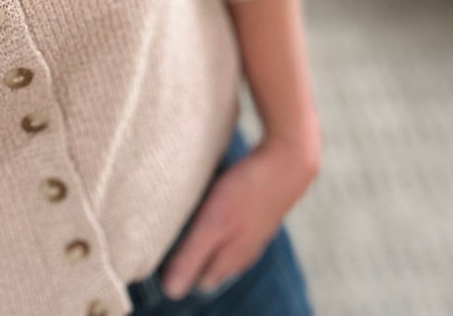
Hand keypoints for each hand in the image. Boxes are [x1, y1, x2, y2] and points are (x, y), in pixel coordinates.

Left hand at [159, 135, 319, 299]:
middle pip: (213, 262)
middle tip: (174, 233)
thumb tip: (171, 292)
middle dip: (194, 253)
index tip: (165, 247)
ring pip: (226, 243)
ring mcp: (256, 231)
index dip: (181, 267)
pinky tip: (218, 204)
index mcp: (231, 259)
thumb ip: (192, 255)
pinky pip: (237, 224)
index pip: (200, 278)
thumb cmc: (247, 191)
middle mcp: (245, 251)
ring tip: (192, 219)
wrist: (287, 161)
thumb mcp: (212, 223)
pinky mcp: (260, 211)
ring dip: (208, 236)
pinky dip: (224, 219)